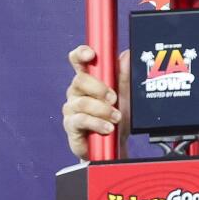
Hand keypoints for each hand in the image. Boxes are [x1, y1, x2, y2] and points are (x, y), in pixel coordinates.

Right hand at [63, 45, 129, 161]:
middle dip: (100, 89)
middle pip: (80, 80)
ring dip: (103, 110)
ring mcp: (71, 108)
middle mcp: (76, 91)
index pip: (78, 60)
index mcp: (87, 79)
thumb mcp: (124, 95)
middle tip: (114, 98)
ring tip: (116, 118)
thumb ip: (123, 76)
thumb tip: (127, 55)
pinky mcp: (71, 125)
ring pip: (83, 103)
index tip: (91, 54)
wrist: (114, 146)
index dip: (81, 53)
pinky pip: (81, 120)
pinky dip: (97, 124)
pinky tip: (107, 128)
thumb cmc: (116, 117)